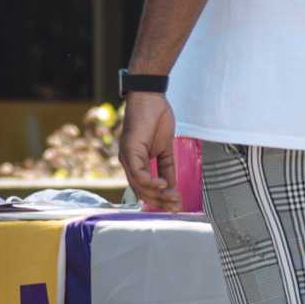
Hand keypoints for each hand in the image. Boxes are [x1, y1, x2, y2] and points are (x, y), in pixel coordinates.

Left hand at [118, 92, 179, 212]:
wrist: (150, 97)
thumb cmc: (157, 118)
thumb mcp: (165, 148)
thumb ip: (167, 168)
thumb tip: (171, 187)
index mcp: (136, 163)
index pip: (145, 189)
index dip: (160, 200)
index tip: (176, 206)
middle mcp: (128, 163)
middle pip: (142, 192)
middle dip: (161, 202)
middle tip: (177, 206)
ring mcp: (127, 157)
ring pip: (139, 186)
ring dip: (157, 195)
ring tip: (173, 196)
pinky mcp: (129, 150)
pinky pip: (138, 173)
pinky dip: (150, 182)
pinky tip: (162, 184)